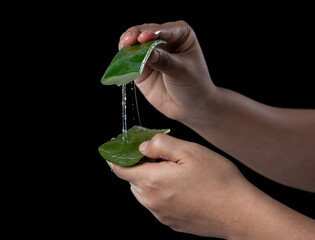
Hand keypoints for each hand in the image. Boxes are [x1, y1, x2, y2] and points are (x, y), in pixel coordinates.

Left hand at [108, 134, 251, 237]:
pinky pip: (157, 203)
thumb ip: (160, 145)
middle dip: (138, 164)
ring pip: (144, 191)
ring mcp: (162, 214)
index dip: (115, 155)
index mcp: (153, 181)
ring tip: (170, 168)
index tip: (116, 146)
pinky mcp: (172, 222)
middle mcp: (152, 201)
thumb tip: (142, 146)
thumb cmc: (218, 180)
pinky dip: (160, 191)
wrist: (240, 213)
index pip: (120, 168)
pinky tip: (180, 185)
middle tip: (155, 153)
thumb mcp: (189, 151)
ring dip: (149, 177)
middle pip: (132, 179)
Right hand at [119, 21, 214, 121]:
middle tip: (128, 41)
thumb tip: (147, 53)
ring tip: (124, 48)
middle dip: (135, 36)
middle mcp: (163, 40)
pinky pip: (129, 61)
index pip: (163, 30)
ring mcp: (150, 54)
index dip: (152, 32)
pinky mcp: (141, 68)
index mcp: (179, 34)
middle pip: (144, 33)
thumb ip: (164, 61)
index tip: (143, 38)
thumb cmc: (194, 85)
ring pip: (134, 45)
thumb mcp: (181, 71)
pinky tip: (123, 61)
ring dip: (127, 46)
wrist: (190, 107)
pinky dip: (125, 60)